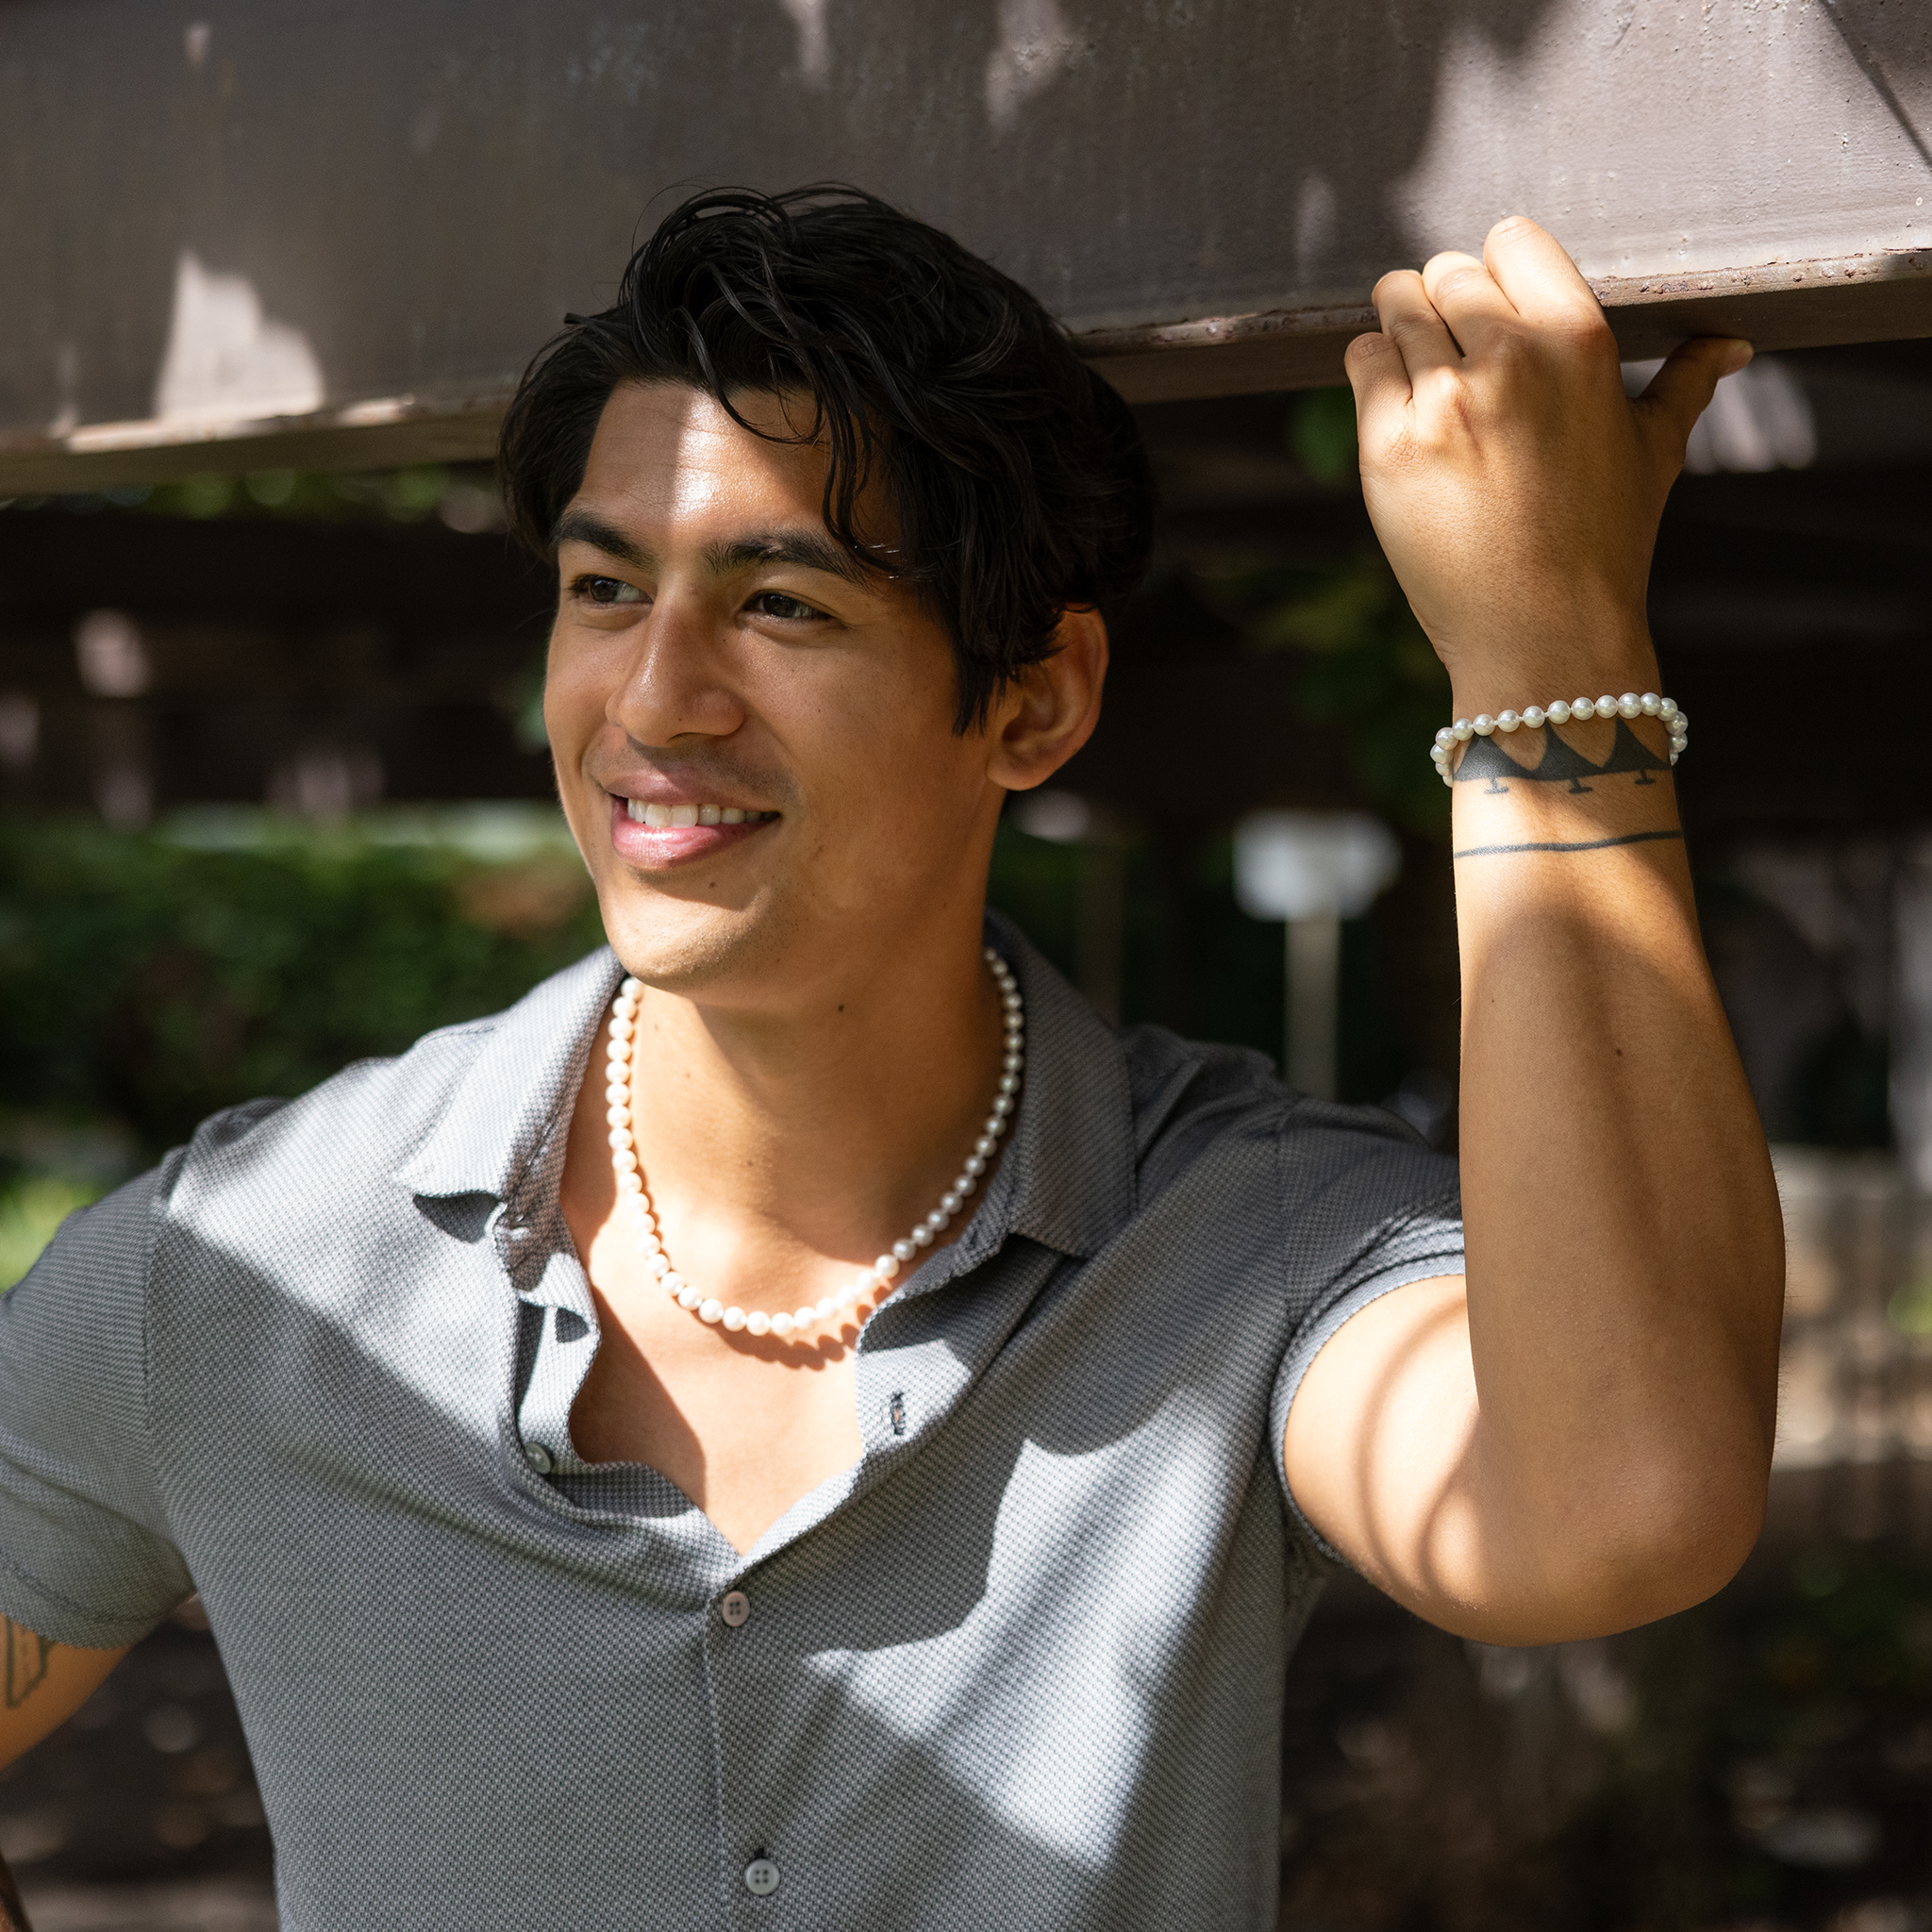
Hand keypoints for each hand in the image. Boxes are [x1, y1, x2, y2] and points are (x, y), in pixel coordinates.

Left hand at [1344, 215, 1750, 713]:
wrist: (1544, 633)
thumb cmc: (1603, 544)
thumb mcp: (1655, 453)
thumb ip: (1685, 383)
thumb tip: (1732, 344)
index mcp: (1579, 339)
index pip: (1511, 239)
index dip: (1497, 271)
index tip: (1497, 310)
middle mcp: (1510, 355)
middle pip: (1445, 271)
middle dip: (1446, 306)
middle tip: (1458, 361)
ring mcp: (1444, 398)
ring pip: (1394, 307)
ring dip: (1403, 334)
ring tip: (1428, 384)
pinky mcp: (1389, 441)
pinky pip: (1361, 361)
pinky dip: (1373, 375)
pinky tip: (1402, 415)